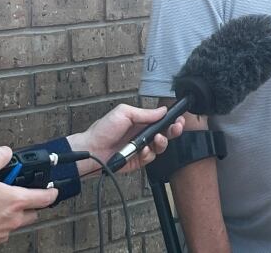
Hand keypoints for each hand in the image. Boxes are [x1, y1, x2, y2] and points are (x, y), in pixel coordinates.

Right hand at [0, 146, 58, 252]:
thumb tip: (6, 152)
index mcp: (17, 202)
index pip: (45, 198)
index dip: (52, 192)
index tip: (53, 190)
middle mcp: (13, 220)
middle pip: (32, 213)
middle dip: (31, 205)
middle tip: (20, 196)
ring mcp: (2, 234)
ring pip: (15, 224)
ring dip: (12, 215)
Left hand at [66, 104, 184, 175]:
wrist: (92, 149)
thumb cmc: (103, 129)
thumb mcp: (124, 113)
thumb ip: (144, 113)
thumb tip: (162, 110)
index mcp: (140, 122)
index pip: (161, 120)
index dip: (171, 119)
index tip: (178, 118)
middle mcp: (143, 135)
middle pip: (165, 133)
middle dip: (173, 130)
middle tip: (177, 128)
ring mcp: (141, 148)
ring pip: (160, 147)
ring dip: (162, 142)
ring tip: (158, 139)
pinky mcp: (138, 161)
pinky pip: (150, 158)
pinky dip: (149, 153)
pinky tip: (143, 150)